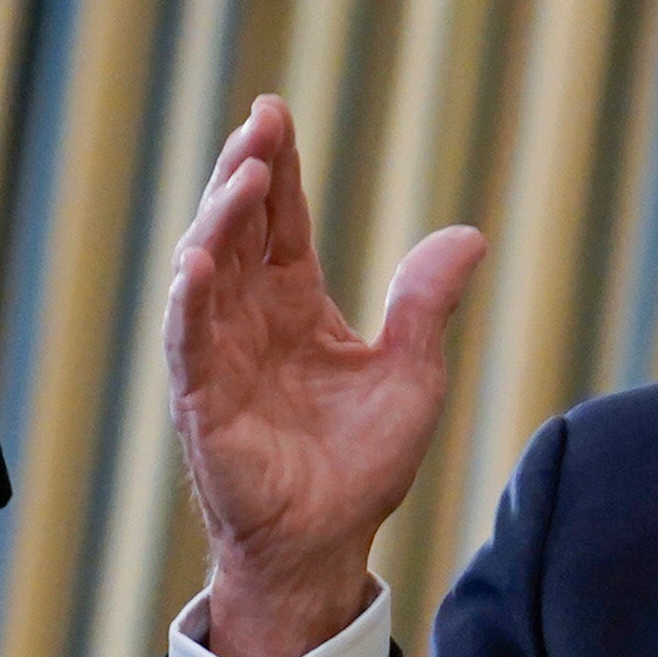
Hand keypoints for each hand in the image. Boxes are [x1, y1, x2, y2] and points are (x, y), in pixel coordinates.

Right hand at [165, 93, 482, 656]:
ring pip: (207, 268)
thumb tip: (469, 234)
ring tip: (249, 174)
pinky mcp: (200, 400)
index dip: (281, 167)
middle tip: (262, 120)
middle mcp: (249, 319)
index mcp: (294, 306)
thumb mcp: (412, 375)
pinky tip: (198, 260)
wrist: (326, 545)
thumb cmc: (360, 467)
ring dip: (222, 218)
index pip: (281, 221)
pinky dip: (190, 300)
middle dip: (246, 169)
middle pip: (238, 226)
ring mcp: (218, 355)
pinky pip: (188, 339)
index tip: (277, 110)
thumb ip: (426, 305)